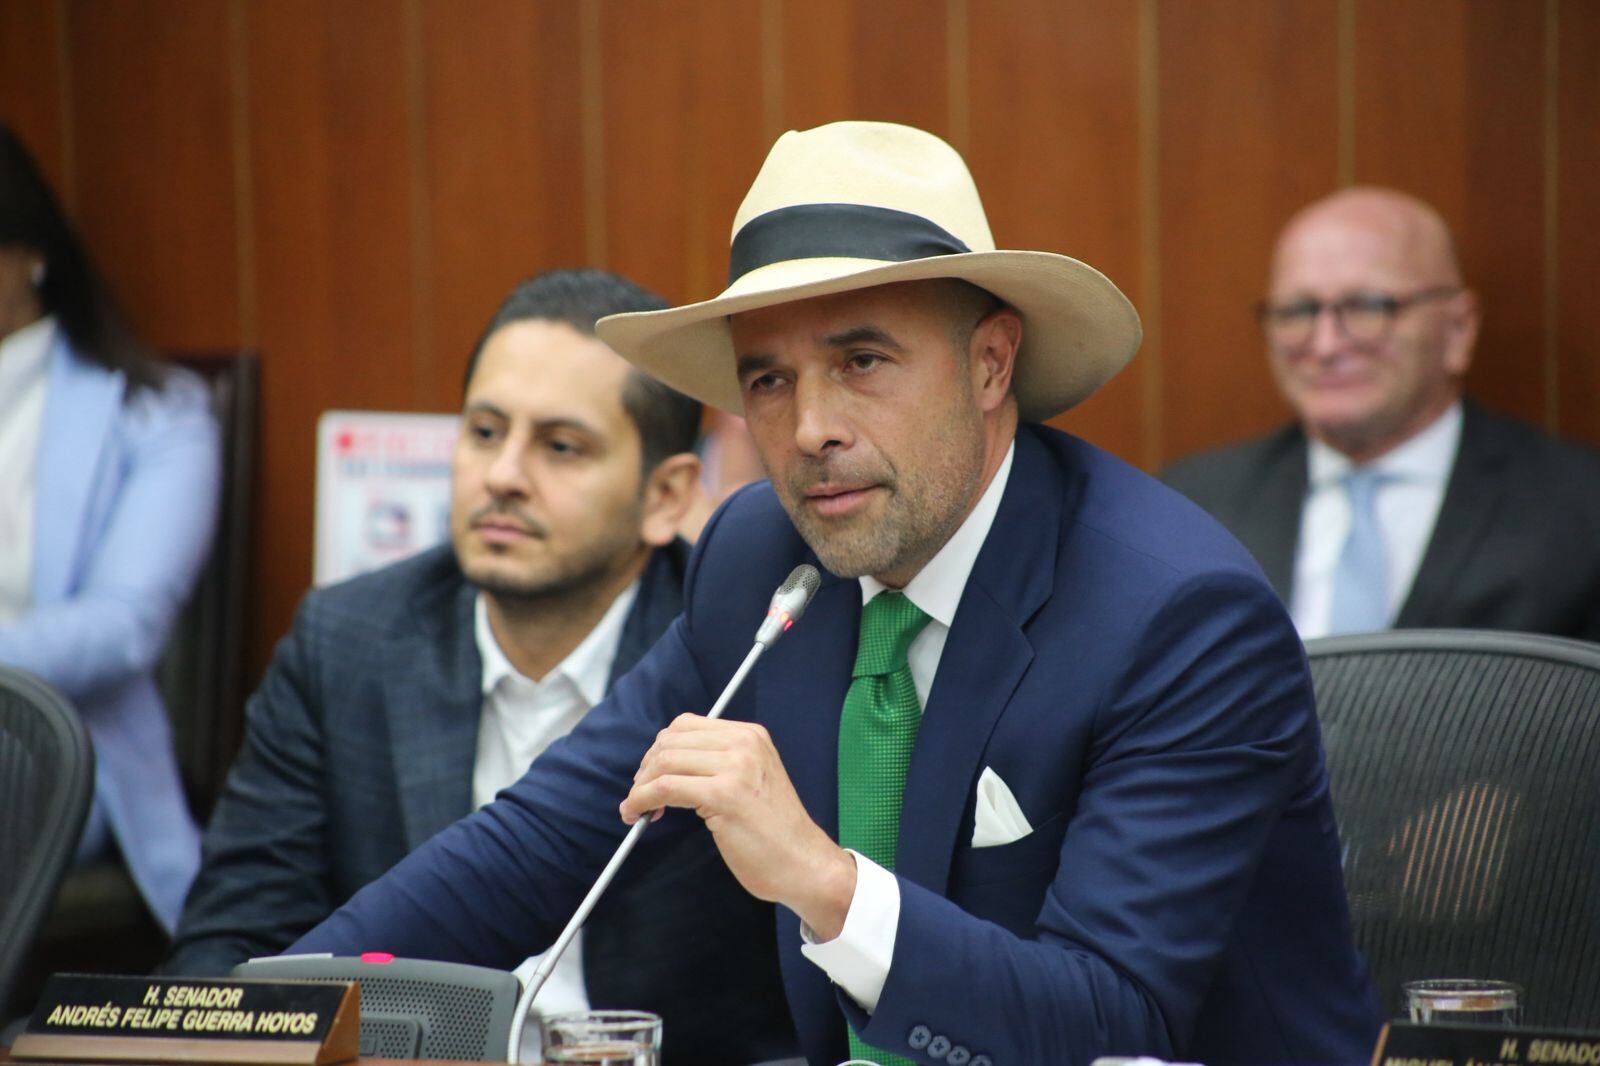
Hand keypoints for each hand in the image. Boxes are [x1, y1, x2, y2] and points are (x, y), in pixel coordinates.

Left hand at [622, 713, 856, 939]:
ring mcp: (736, 767)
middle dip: (645, 770)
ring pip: (664, 763)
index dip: (659, 750)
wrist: (805, 863)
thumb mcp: (751, 780)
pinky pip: (666, 788)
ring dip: (640, 788)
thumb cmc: (775, 832)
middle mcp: (744, 744)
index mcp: (750, 736)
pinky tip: (638, 815)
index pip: (686, 725)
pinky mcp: (725, 795)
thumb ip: (719, 764)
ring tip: (636, 810)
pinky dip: (642, 800)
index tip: (650, 776)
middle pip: (670, 741)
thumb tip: (665, 764)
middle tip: (640, 796)